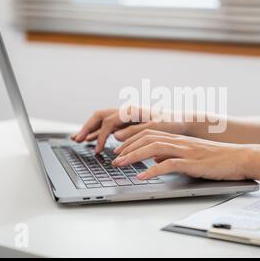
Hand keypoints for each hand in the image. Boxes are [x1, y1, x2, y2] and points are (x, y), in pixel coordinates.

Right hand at [71, 107, 189, 152]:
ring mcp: (126, 116)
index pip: (108, 122)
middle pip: (100, 116)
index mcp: (131, 110)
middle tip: (77, 139)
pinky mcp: (128, 122)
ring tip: (78, 139)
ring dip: (90, 129)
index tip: (98, 150)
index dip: (101, 136)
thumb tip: (115, 136)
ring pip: (102, 120)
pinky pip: (109, 126)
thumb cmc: (171, 124)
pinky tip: (92, 140)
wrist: (182, 122)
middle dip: (87, 128)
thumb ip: (134, 132)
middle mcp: (126, 111)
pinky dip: (99, 132)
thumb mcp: (154, 129)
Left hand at [112, 129, 252, 180]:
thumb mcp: (191, 154)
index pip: (149, 134)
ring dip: (133, 156)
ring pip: (153, 148)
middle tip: (113, 157)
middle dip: (127, 146)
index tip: (119, 148)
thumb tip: (156, 160)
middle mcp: (179, 141)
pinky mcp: (192, 163)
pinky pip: (168, 165)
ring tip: (120, 164)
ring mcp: (185, 151)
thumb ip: (172, 155)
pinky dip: (152, 170)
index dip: (131, 140)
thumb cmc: (218, 158)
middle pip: (146, 138)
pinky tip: (142, 176)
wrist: (240, 157)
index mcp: (178, 138)